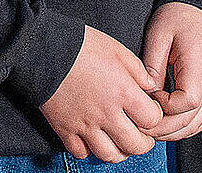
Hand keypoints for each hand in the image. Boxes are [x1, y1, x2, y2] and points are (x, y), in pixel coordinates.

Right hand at [41, 24, 163, 162]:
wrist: (46, 50)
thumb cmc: (83, 45)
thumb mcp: (118, 49)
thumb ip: (138, 70)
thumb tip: (150, 87)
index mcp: (122, 91)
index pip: (151, 119)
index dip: (155, 117)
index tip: (151, 111)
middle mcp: (106, 113)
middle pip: (134, 145)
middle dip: (144, 143)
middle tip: (143, 136)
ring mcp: (85, 125)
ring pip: (109, 156)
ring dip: (120, 152)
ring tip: (121, 141)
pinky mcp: (65, 130)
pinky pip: (82, 153)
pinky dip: (90, 150)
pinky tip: (94, 139)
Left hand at [142, 1, 201, 141]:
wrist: (198, 8)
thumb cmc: (178, 16)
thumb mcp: (159, 34)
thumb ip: (153, 66)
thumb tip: (147, 94)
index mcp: (198, 65)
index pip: (187, 101)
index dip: (165, 107)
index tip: (149, 97)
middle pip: (191, 120)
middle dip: (164, 128)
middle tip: (141, 124)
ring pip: (196, 124)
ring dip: (173, 132)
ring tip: (151, 128)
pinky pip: (199, 118)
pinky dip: (183, 127)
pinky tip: (166, 124)